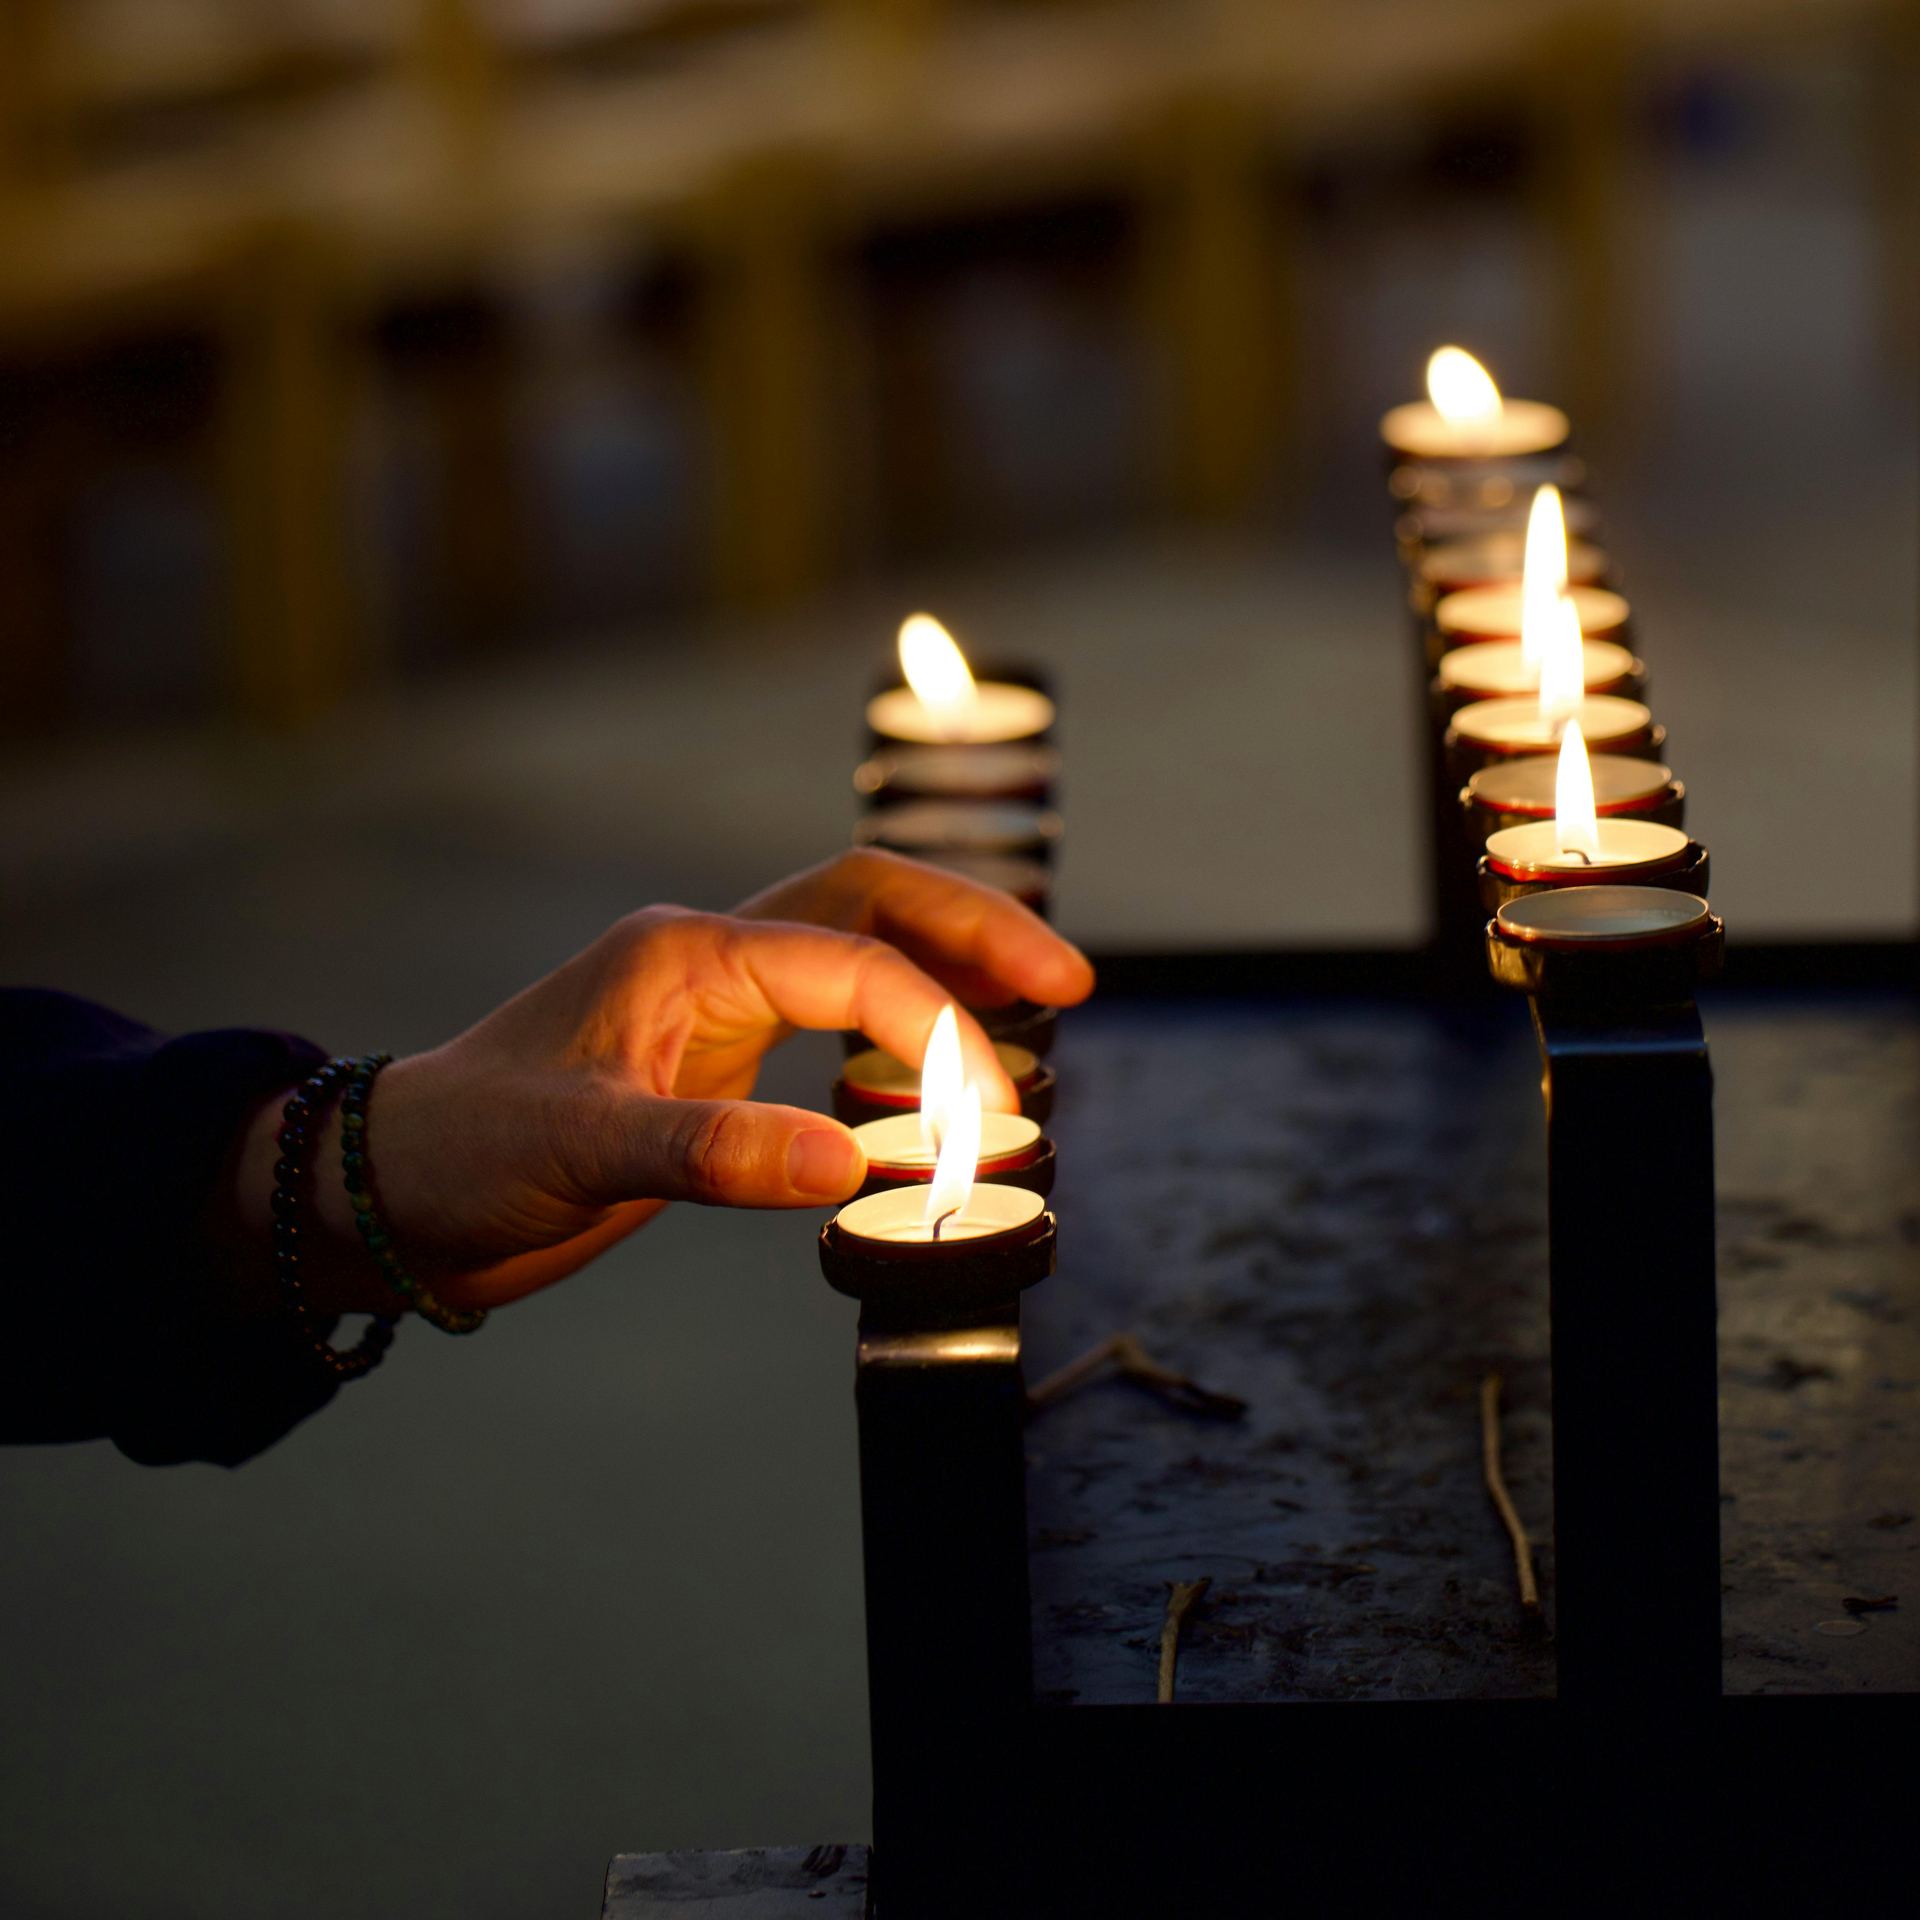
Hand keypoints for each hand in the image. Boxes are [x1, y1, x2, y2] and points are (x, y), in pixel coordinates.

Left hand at [221, 851, 1092, 1315]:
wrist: (395, 1192)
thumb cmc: (468, 1156)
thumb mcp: (581, 1151)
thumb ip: (714, 1150)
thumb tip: (845, 1163)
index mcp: (687, 952)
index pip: (852, 963)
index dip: (935, 1029)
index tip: (984, 1115)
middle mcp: (712, 956)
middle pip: (872, 902)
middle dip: (975, 931)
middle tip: (1068, 981)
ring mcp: (717, 1000)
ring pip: (861, 945)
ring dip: (948, 966)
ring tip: (1036, 1005)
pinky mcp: (717, 1054)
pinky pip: (835, 1010)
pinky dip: (902, 1023)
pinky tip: (941, 1066)